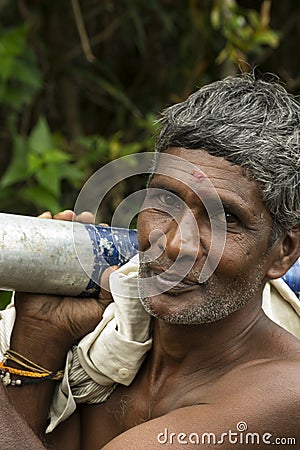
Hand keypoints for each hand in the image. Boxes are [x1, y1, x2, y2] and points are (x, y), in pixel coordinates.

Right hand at [13, 210, 115, 351]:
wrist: (46, 331)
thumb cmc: (75, 322)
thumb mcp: (100, 306)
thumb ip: (112, 290)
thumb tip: (117, 268)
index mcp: (87, 272)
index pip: (94, 247)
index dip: (99, 235)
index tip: (104, 226)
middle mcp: (70, 264)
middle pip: (76, 237)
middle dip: (81, 224)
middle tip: (86, 219)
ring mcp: (52, 263)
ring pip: (58, 235)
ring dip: (63, 220)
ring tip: (68, 215)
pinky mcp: (34, 264)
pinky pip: (36, 241)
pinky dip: (40, 225)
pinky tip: (46, 217)